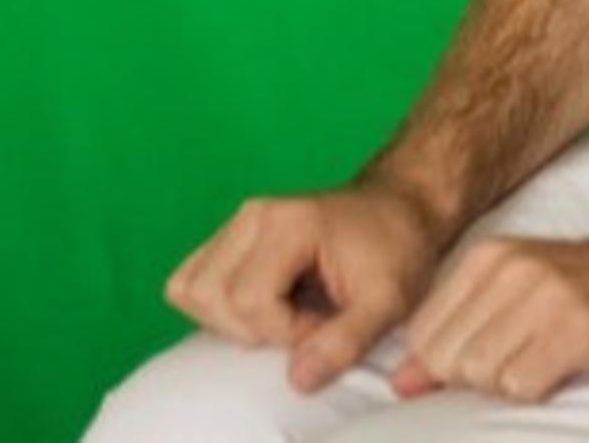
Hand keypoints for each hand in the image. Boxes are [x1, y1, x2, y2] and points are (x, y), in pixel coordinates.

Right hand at [165, 182, 447, 392]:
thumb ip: (346, 341)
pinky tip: (265, 306)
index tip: (329, 324)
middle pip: (212, 297)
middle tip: (307, 321)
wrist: (398, 209)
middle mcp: (252, 216)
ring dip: (232, 321)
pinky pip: (190, 283)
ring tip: (285, 313)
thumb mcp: (389, 300)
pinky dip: (218, 308)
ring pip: (191, 290)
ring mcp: (235, 224)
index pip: (251, 301)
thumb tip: (298, 379)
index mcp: (289, 222)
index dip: (288, 332)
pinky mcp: (228, 238)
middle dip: (257, 329)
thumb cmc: (396, 248)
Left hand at [389, 231, 588, 403]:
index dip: (449, 364)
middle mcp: (512, 270)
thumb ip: (456, 332)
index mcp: (490, 256)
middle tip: (525, 359)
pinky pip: (523, 387)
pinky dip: (540, 388)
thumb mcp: (517, 294)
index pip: (424, 335)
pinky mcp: (577, 329)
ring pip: (484, 377)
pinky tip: (567, 364)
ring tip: (549, 357)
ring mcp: (546, 298)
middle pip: (451, 361)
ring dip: (514, 382)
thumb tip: (401, 383)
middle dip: (480, 378)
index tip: (495, 354)